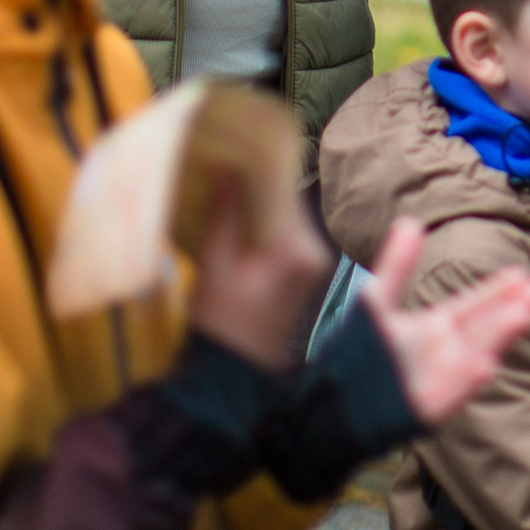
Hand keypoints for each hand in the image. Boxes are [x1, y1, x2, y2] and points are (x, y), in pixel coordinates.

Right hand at [186, 175, 334, 370]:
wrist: (234, 383)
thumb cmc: (218, 329)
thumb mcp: (213, 266)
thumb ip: (225, 213)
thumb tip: (228, 164)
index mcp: (295, 249)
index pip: (281, 187)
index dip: (256, 164)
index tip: (232, 147)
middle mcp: (315, 254)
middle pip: (285, 201)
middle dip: (255, 185)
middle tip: (224, 166)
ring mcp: (314, 269)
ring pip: (284, 219)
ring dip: (258, 206)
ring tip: (224, 194)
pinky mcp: (304, 280)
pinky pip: (284, 238)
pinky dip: (263, 227)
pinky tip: (236, 228)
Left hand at [356, 217, 529, 427]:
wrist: (328, 403)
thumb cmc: (355, 354)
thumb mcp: (376, 302)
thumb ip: (396, 265)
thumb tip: (410, 222)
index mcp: (435, 327)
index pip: (475, 305)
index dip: (498, 291)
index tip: (523, 273)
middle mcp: (444, 353)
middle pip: (484, 327)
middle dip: (510, 310)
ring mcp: (438, 381)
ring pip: (476, 355)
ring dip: (500, 337)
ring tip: (523, 315)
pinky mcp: (424, 409)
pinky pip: (451, 395)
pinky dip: (468, 381)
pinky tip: (487, 365)